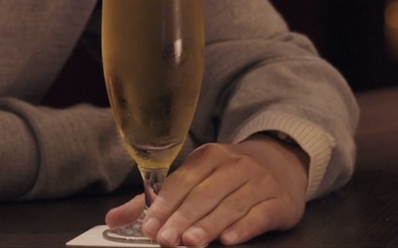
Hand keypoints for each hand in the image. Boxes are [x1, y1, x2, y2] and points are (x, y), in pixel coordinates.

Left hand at [104, 137, 308, 245]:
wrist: (283, 162)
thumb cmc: (230, 175)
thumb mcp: (197, 178)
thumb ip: (158, 200)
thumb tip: (114, 220)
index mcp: (209, 157)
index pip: (182, 182)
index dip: (165, 205)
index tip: (150, 227)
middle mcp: (235, 166)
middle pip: (204, 195)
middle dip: (183, 219)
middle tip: (166, 241)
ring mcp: (259, 182)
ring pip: (231, 205)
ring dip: (209, 225)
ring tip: (191, 242)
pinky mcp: (279, 201)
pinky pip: (259, 215)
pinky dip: (243, 227)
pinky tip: (229, 240)